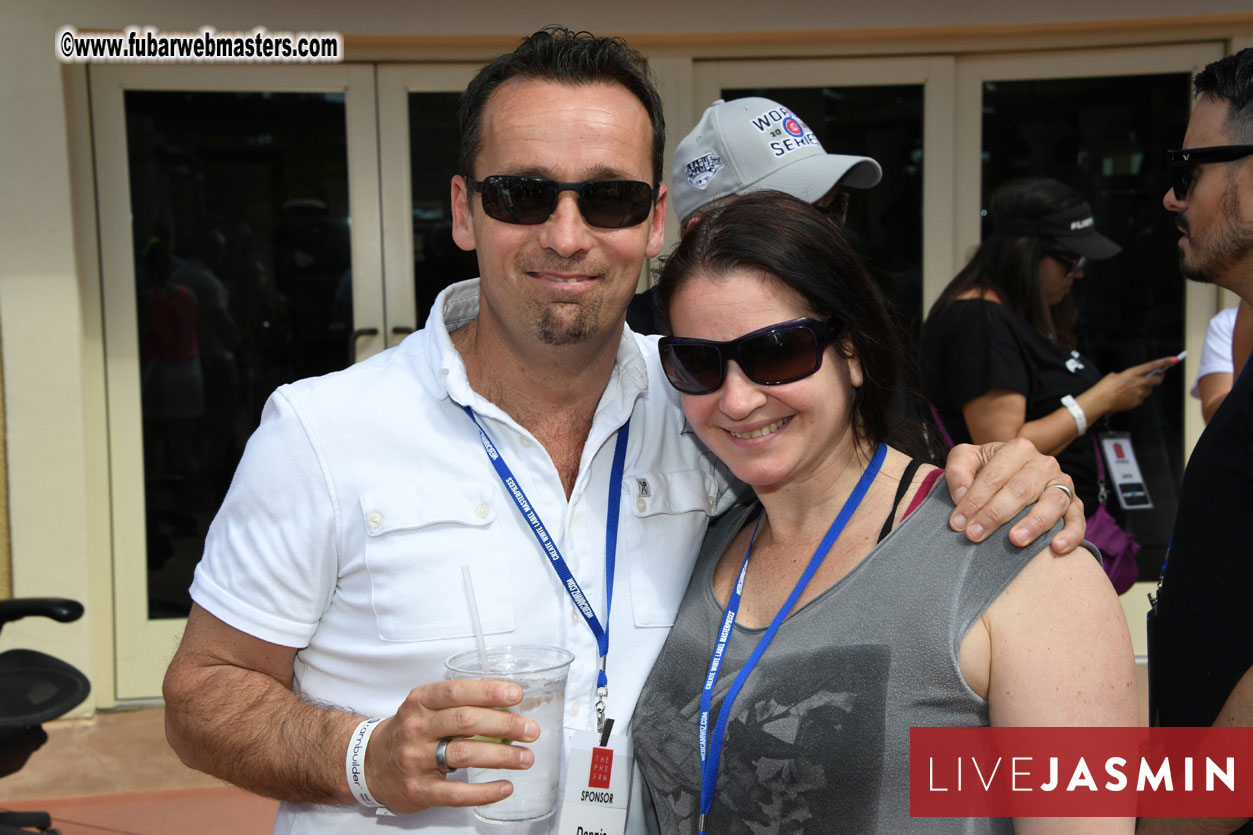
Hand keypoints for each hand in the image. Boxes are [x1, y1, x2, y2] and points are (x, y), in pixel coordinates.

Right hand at [364, 679, 539, 813]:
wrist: (370, 765)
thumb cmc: (410, 732)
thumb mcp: (425, 707)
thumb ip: (459, 701)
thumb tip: (507, 697)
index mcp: (420, 702)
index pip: (457, 692)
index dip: (488, 691)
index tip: (517, 694)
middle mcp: (416, 728)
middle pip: (465, 721)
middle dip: (504, 724)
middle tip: (530, 730)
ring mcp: (415, 760)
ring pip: (464, 754)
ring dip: (501, 755)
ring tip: (526, 757)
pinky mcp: (418, 790)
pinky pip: (456, 793)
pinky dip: (485, 791)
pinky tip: (505, 787)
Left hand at [944, 438, 1084, 553]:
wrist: (1013, 477)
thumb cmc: (987, 469)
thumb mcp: (967, 459)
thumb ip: (958, 470)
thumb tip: (961, 494)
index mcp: (1018, 449)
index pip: (994, 476)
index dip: (974, 500)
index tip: (957, 523)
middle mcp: (1044, 464)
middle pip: (1019, 490)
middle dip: (994, 515)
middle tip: (974, 535)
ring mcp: (1062, 484)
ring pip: (1052, 503)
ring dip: (1033, 524)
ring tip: (1015, 541)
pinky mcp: (1074, 504)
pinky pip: (1078, 519)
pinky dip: (1071, 534)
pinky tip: (1056, 547)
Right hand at [1089, 357, 1173, 414]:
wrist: (1100, 401)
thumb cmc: (1105, 387)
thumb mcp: (1115, 376)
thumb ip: (1128, 376)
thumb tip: (1133, 380)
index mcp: (1133, 372)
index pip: (1153, 366)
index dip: (1165, 362)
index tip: (1174, 359)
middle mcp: (1139, 382)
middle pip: (1156, 380)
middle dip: (1157, 379)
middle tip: (1154, 378)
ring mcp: (1139, 393)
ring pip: (1148, 390)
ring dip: (1143, 389)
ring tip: (1129, 390)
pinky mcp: (1137, 402)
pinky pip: (1141, 399)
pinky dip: (1136, 397)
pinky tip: (1126, 397)